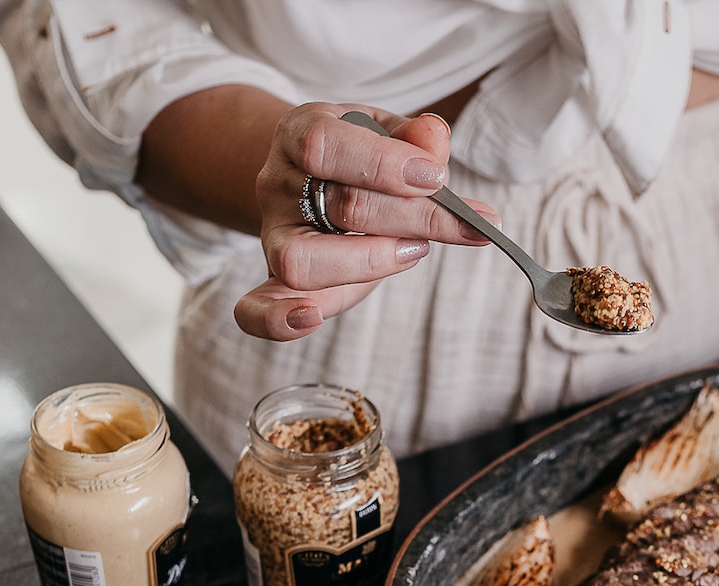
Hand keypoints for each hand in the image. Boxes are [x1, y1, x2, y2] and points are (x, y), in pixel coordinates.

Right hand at [237, 104, 495, 340]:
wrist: (310, 177)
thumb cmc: (357, 157)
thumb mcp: (386, 132)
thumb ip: (415, 136)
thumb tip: (434, 140)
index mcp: (300, 133)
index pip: (325, 145)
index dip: (384, 164)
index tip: (437, 178)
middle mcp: (277, 184)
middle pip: (340, 207)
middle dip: (413, 218)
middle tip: (464, 224)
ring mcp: (273, 237)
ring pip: (302, 262)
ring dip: (371, 262)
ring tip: (414, 251)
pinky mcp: (277, 281)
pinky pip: (255, 309)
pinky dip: (277, 321)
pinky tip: (310, 319)